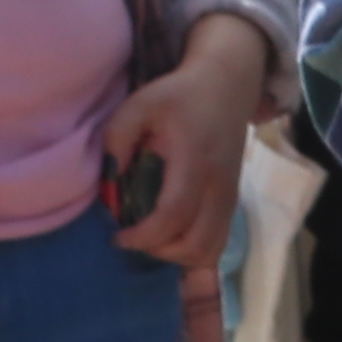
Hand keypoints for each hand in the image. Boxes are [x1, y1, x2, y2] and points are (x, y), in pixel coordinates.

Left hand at [101, 13, 271, 270]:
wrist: (227, 86)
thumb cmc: (178, 96)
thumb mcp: (139, 105)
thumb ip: (117, 139)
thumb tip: (108, 181)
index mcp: (194, 161)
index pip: (173, 214)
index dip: (144, 236)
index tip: (118, 236)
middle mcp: (218, 185)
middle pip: (196, 244)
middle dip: (159, 250)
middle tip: (134, 236)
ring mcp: (230, 196)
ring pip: (210, 249)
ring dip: (178, 255)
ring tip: (153, 237)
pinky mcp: (232, 201)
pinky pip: (218, 242)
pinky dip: (194, 251)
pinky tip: (172, 237)